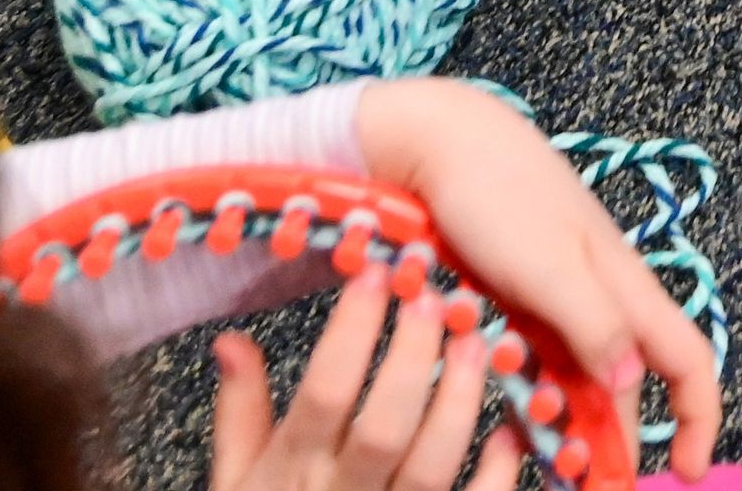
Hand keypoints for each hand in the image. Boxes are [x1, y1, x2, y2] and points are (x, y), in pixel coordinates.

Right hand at [210, 273, 514, 490]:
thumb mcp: (236, 482)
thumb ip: (240, 416)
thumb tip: (231, 340)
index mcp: (289, 474)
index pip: (321, 393)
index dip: (351, 331)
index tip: (378, 272)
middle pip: (382, 426)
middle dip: (412, 359)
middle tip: (436, 297)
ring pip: (431, 467)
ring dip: (459, 402)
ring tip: (479, 342)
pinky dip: (497, 475)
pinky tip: (510, 432)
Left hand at [353, 80, 721, 480]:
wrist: (438, 141)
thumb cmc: (497, 193)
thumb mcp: (547, 263)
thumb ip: (595, 321)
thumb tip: (633, 382)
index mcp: (625, 285)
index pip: (688, 359)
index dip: (701, 417)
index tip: (689, 474)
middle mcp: (602, 296)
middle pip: (633, 383)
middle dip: (625, 444)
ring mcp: (562, 297)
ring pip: (587, 377)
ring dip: (579, 427)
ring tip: (555, 473)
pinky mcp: (521, 297)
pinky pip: (546, 361)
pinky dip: (542, 398)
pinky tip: (517, 421)